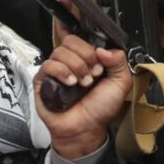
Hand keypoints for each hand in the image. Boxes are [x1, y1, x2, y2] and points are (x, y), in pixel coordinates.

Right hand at [35, 34, 131, 159]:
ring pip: (60, 51)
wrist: (86, 129)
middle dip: (86, 55)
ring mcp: (57, 69)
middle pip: (71, 40)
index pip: (82, 34)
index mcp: (89, 57)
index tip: (94, 45)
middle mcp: (72, 61)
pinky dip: (61, 71)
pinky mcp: (44, 80)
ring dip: (76, 66)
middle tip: (94, 72)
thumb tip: (104, 49)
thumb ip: (119, 61)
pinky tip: (70, 83)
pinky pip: (48, 65)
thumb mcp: (120, 82)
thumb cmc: (101, 108)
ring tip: (83, 83)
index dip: (85, 33)